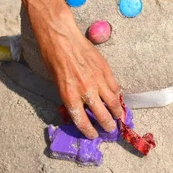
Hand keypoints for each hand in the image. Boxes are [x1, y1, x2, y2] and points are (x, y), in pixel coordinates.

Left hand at [34, 10, 122, 138]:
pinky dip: (117, 95)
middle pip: (101, 115)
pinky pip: (115, 87)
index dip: (89, 131)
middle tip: (111, 129)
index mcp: (70, 96)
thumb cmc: (53, 58)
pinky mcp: (105, 70)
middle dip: (107, 125)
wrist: (61, 38)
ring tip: (120, 117)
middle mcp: (86, 91)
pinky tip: (118, 98)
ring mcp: (98, 80)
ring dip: (117, 111)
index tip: (93, 135)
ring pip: (113, 102)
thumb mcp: (56, 82)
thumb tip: (78, 106)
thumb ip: (69, 96)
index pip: (82, 120)